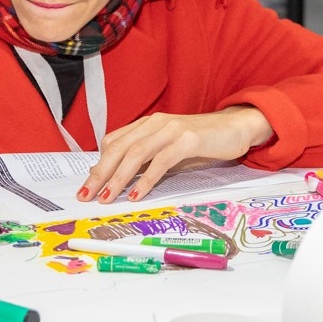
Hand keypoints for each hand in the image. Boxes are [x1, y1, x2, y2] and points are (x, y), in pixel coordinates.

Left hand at [77, 106, 273, 202]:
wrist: (236, 127)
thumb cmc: (202, 142)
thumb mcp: (169, 149)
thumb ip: (147, 159)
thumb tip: (119, 178)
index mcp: (147, 124)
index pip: (113, 142)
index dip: (98, 165)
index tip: (88, 187)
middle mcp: (154, 123)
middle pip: (118, 148)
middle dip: (100, 174)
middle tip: (86, 195)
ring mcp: (171, 129)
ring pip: (136, 154)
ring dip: (118, 178)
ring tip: (107, 198)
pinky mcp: (188, 139)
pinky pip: (161, 161)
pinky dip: (147, 179)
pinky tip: (137, 194)